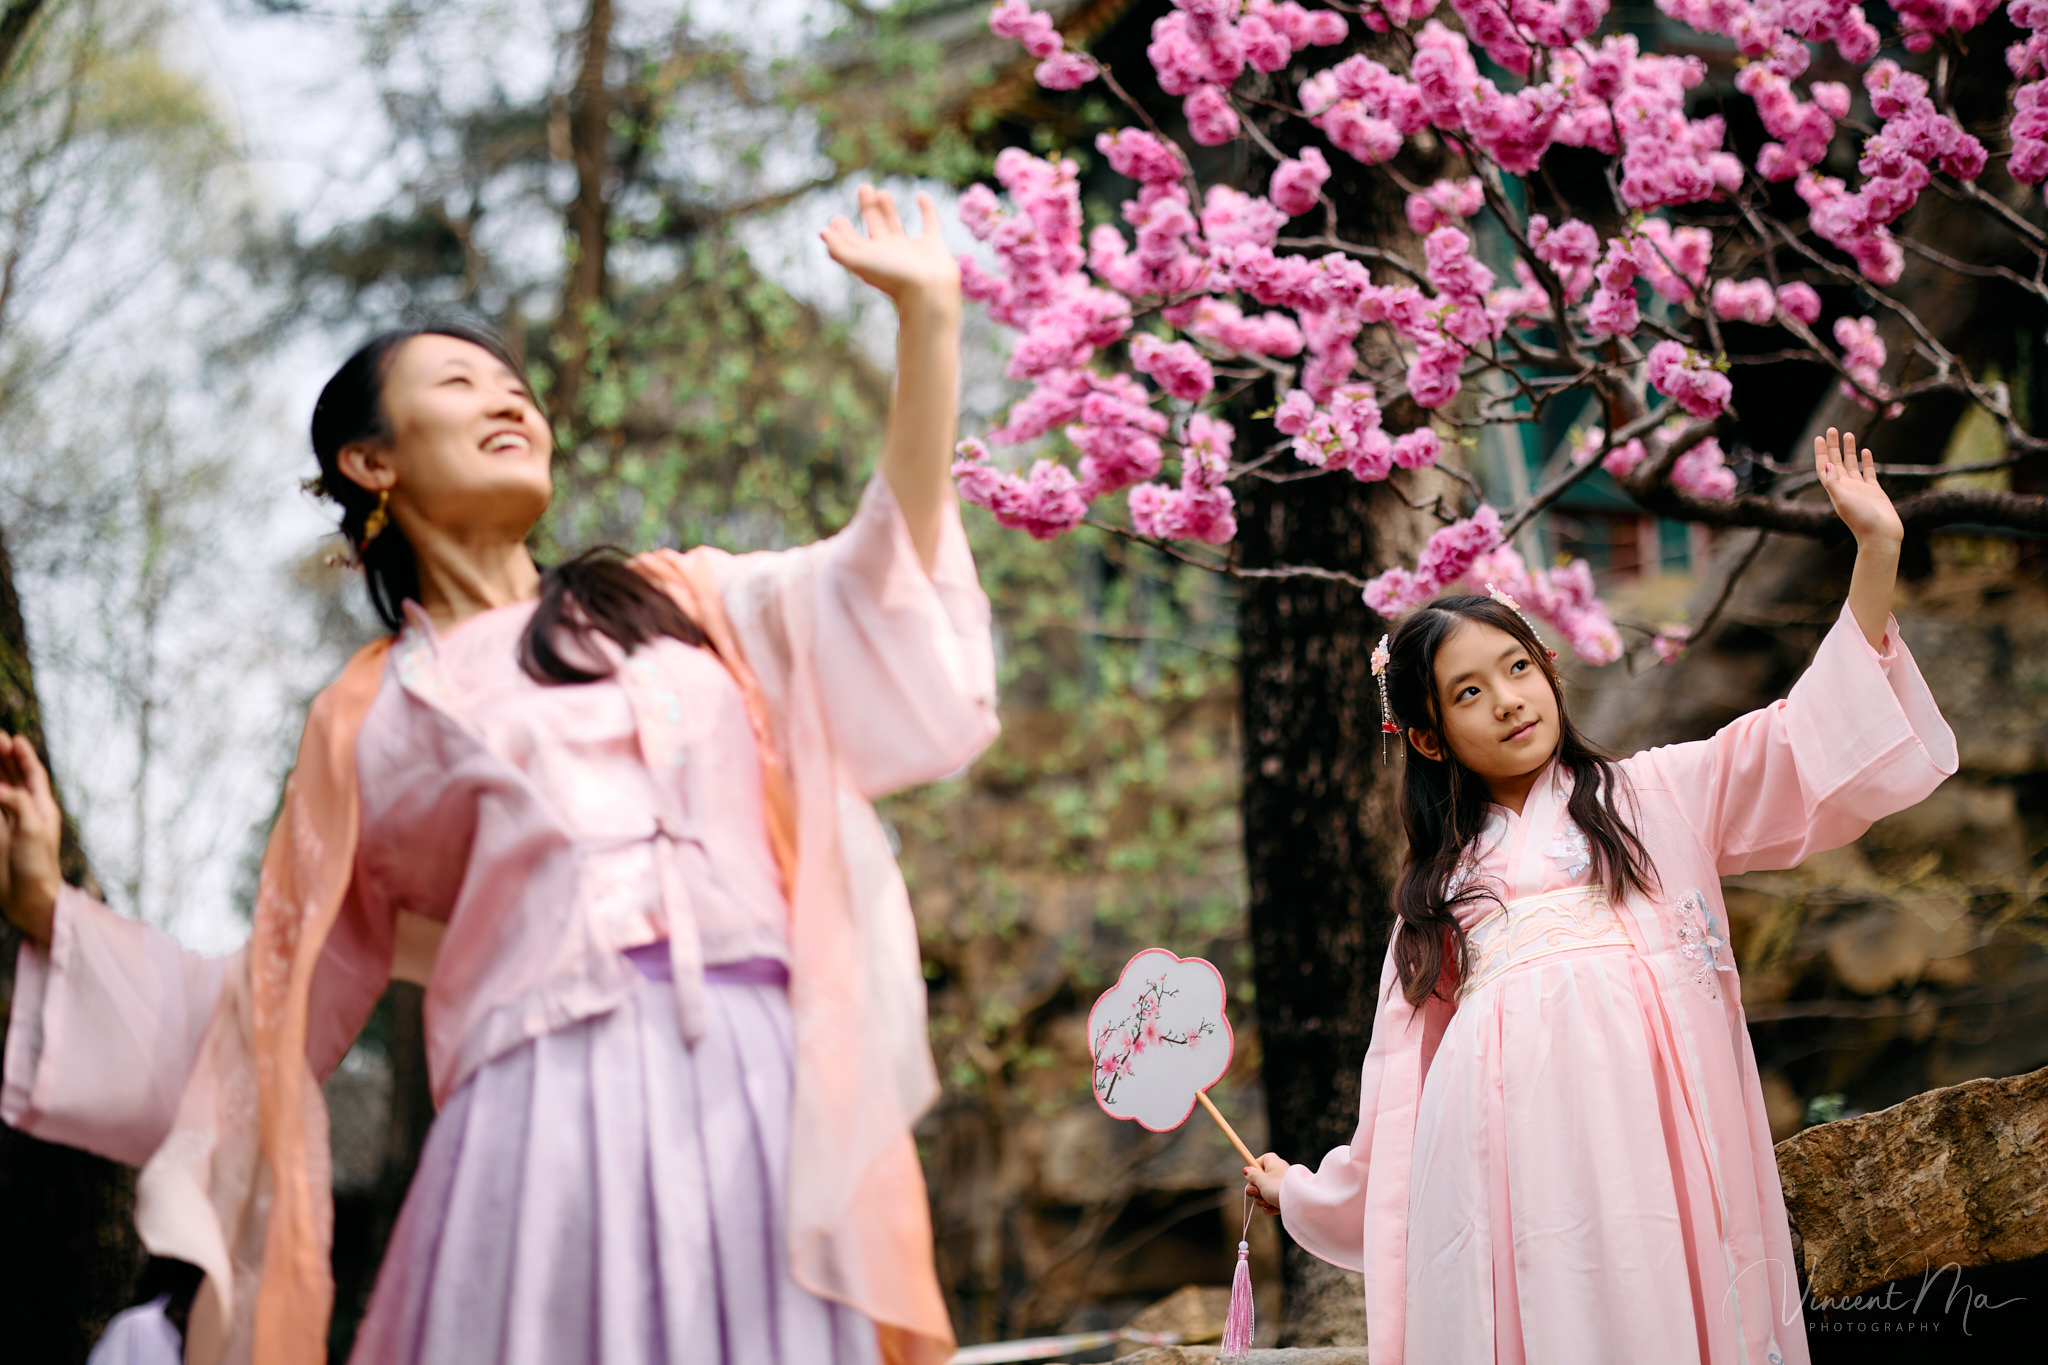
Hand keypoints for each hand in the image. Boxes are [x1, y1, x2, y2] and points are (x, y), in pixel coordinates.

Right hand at [0, 733, 62, 944]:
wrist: (29, 899)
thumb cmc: (37, 865)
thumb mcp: (32, 828)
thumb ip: (17, 802)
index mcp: (42, 807)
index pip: (33, 775)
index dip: (24, 756)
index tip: (15, 738)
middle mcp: (25, 812)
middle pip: (13, 778)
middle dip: (2, 759)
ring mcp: (9, 824)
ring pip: (0, 791)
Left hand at [819, 186, 960, 316]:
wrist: (929, 292)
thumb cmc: (893, 277)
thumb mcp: (859, 262)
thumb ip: (839, 249)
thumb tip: (823, 232)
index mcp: (870, 258)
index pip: (853, 242)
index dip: (843, 232)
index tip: (837, 219)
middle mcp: (889, 253)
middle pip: (875, 226)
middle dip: (868, 208)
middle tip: (864, 188)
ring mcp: (911, 249)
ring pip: (896, 224)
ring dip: (888, 209)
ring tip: (881, 192)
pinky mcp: (932, 245)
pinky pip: (930, 223)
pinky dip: (927, 209)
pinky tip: (921, 195)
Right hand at [1243, 1152, 1287, 1214]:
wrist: (1299, 1203)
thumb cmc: (1277, 1187)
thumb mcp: (1261, 1180)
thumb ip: (1252, 1175)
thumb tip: (1247, 1170)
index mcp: (1273, 1162)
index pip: (1259, 1161)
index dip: (1253, 1169)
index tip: (1250, 1176)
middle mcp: (1278, 1172)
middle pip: (1260, 1179)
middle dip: (1255, 1189)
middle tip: (1256, 1193)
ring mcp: (1282, 1186)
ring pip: (1265, 1192)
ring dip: (1262, 1199)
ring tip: (1266, 1202)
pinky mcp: (1285, 1198)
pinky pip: (1273, 1200)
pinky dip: (1270, 1205)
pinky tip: (1270, 1208)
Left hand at [1814, 427, 1902, 548]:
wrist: (1881, 535)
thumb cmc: (1861, 520)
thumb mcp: (1843, 500)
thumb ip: (1833, 483)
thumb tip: (1826, 465)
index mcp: (1835, 489)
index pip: (1824, 467)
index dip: (1820, 452)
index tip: (1819, 437)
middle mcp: (1845, 488)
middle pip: (1836, 462)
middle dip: (1833, 446)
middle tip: (1832, 429)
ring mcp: (1860, 489)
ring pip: (1852, 465)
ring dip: (1849, 450)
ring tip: (1848, 434)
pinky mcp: (1874, 492)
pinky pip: (1868, 473)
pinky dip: (1866, 462)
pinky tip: (1865, 451)